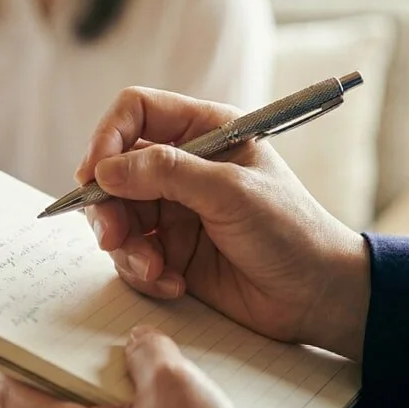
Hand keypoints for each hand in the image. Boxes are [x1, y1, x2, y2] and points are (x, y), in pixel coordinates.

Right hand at [75, 87, 370, 360]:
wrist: (315, 295)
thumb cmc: (290, 231)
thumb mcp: (231, 193)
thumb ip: (167, 173)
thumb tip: (104, 170)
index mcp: (205, 131)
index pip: (137, 112)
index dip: (107, 138)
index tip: (93, 175)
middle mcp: (183, 167)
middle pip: (114, 171)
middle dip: (107, 207)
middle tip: (113, 237)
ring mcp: (174, 210)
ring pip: (116, 217)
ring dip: (127, 248)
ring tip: (155, 270)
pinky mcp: (170, 250)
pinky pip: (131, 255)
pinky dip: (144, 273)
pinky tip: (174, 285)